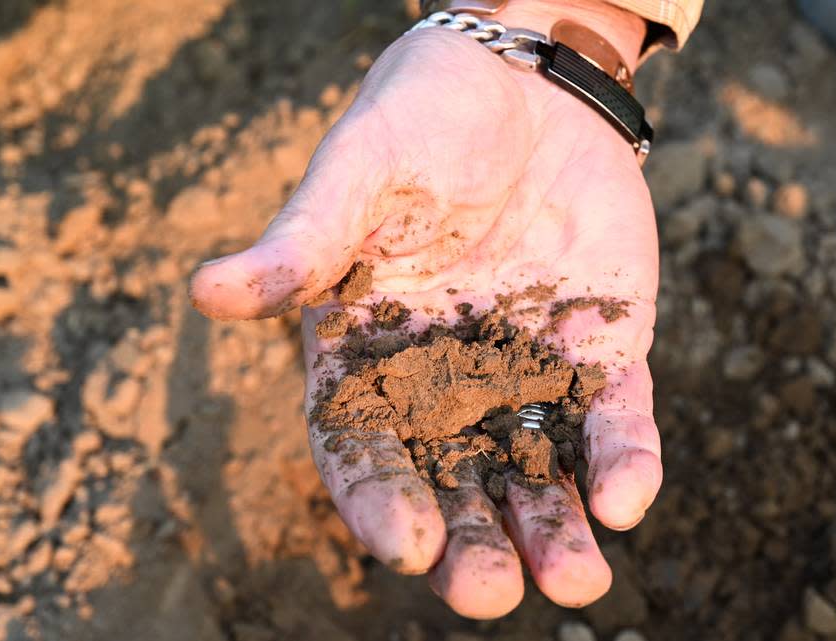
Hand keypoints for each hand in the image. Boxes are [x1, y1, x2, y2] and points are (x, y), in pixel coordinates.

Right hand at [190, 0, 660, 618]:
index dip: (376, 499)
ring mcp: (526, 373)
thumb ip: (303, 241)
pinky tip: (627, 498)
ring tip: (577, 584)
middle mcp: (445, 384)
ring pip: (537, 473)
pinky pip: (614, 420)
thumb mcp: (359, 172)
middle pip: (452, 485)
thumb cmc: (421, 120)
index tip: (401, 544)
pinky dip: (625, 461)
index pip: (361, 447)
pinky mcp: (601, 352)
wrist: (525, 82)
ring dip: (555, 532)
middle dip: (470, 545)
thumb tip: (207, 293)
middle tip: (487, 594)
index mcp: (369, 356)